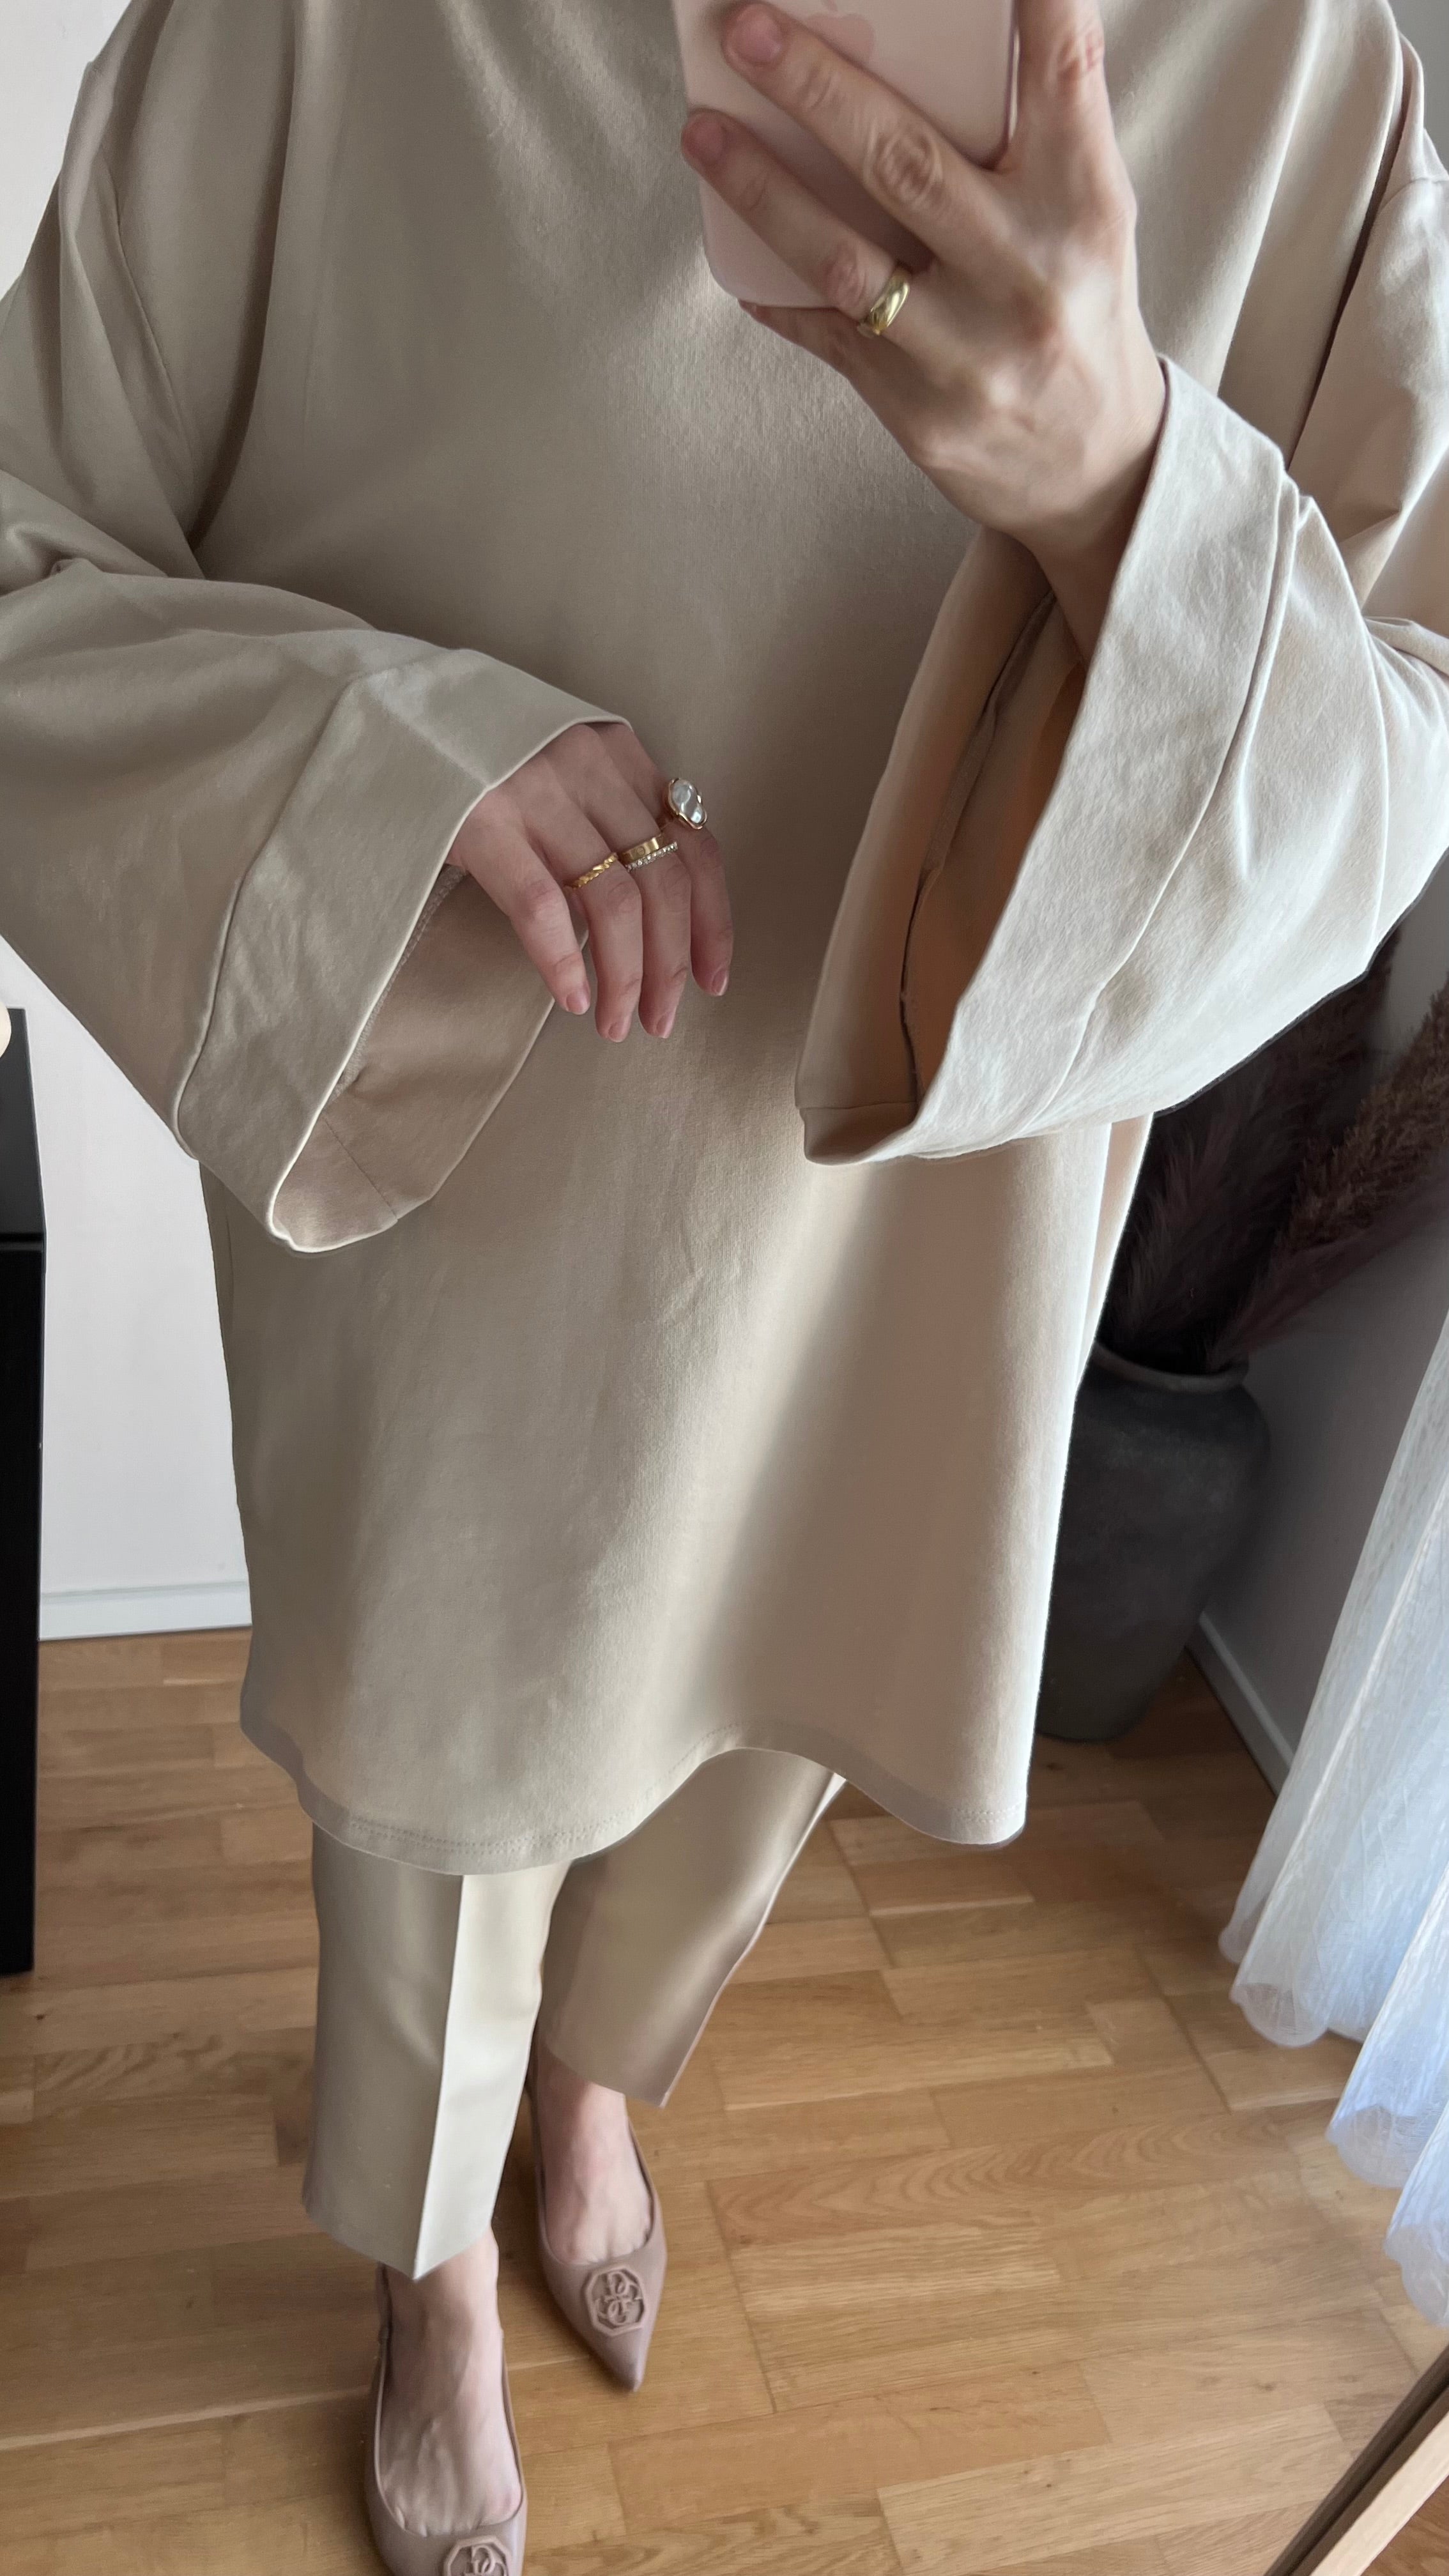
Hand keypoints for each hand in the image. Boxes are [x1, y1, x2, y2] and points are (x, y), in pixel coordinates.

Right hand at [448, 722, 731, 1040]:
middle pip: (662, 883)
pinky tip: (571, 997)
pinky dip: (563, 961)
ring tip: (614, 1023)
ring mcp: (537, 793)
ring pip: (613, 902)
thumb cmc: (477, 758)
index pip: (696, 847)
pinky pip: (543, 906)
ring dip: (624, 976)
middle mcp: (590, 769)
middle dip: (669, 966)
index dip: (712, 923)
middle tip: (659, 1022)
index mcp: (620, 756)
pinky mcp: (483, 822)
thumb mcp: (562, 767)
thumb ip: (608, 817)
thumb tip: (649, 918)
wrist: (384, 711)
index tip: (712, 981)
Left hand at [680, 0, 1166, 653]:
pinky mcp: (922, 411)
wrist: (1096, 467)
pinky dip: (778, 290)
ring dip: (761, 190)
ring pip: (845, 258)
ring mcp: (970, 351)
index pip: (1064, 68)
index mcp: (1085, 202)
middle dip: (816, 87)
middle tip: (747, 31)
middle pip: (907, 160)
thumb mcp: (1084, 215)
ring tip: (703, 134)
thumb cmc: (1077, 310)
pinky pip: (829, 335)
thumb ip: (1029, 137)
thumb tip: (913, 52)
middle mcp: (1029, 272)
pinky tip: (738, 256)